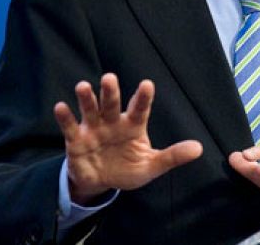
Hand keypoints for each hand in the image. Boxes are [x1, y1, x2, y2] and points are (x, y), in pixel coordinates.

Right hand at [54, 73, 202, 204]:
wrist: (101, 182)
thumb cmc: (128, 167)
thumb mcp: (151, 166)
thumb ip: (172, 156)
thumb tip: (198, 149)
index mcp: (133, 125)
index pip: (139, 109)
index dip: (143, 98)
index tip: (147, 84)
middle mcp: (113, 122)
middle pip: (112, 104)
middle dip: (110, 91)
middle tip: (109, 78)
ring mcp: (93, 128)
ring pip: (90, 109)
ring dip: (86, 98)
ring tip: (83, 86)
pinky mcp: (76, 140)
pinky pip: (70, 126)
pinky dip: (65, 117)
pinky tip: (61, 107)